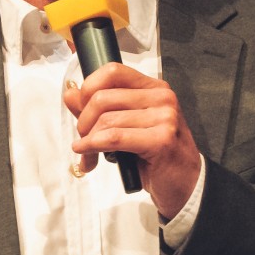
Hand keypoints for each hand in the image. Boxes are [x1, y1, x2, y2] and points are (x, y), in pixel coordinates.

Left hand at [66, 63, 201, 216]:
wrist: (184, 183)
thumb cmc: (156, 156)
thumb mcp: (126, 127)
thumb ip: (99, 109)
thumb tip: (71, 95)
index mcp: (154, 88)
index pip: (113, 71)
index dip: (88, 88)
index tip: (81, 109)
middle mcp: (162, 97)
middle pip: (103, 97)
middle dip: (84, 121)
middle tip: (83, 139)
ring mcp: (164, 117)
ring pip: (106, 120)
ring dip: (88, 140)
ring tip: (88, 154)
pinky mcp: (161, 139)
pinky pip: (114, 138)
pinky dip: (93, 147)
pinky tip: (88, 155)